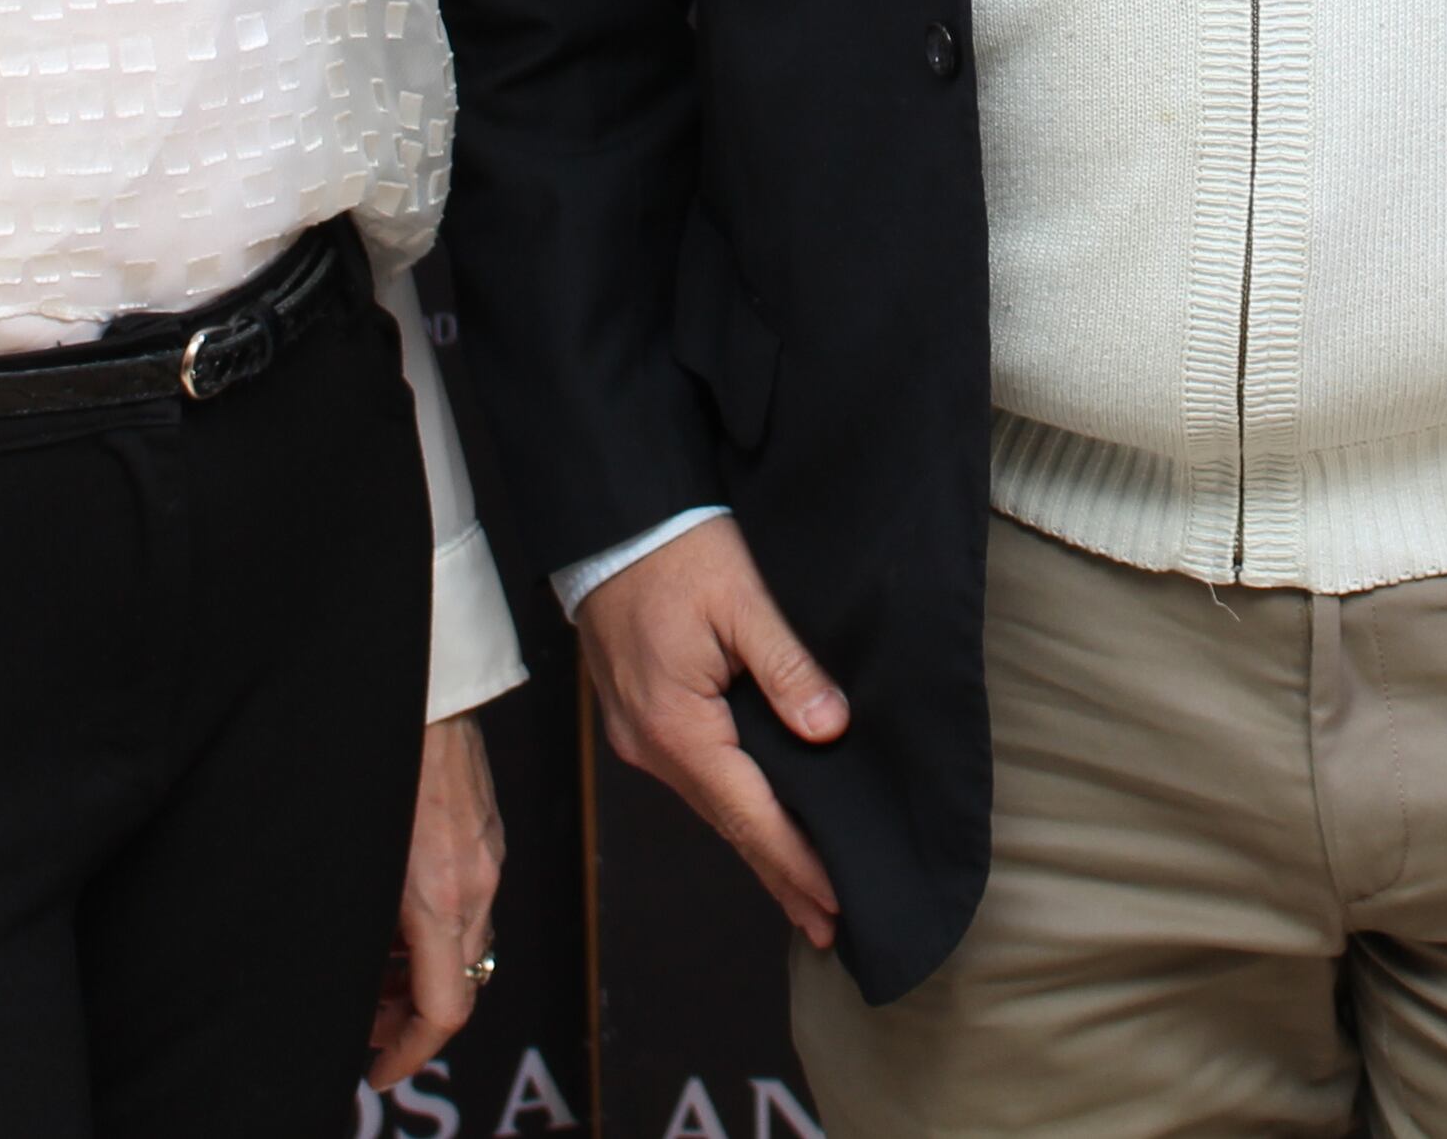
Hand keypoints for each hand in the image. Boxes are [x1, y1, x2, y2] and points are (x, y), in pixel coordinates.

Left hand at [370, 715, 508, 1083]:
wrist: (423, 685)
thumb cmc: (370, 762)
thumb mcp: (351, 862)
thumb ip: (358, 922)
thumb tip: (346, 967)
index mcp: (442, 899)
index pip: (445, 1010)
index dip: (410, 1054)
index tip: (378, 1072)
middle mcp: (477, 884)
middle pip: (459, 983)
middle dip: (410, 1018)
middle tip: (363, 1026)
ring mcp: (487, 856)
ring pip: (467, 946)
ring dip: (423, 975)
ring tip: (374, 974)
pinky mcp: (485, 831)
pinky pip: (471, 905)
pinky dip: (435, 932)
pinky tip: (395, 917)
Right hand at [572, 517, 847, 944]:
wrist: (611, 521)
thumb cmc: (676, 550)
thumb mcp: (742, 599)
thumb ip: (787, 667)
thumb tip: (829, 728)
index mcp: (678, 725)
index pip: (750, 813)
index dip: (796, 863)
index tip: (835, 904)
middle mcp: (652, 746)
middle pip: (729, 824)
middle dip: (780, 875)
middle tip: (827, 925)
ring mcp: (640, 736)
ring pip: (712, 806)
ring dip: (758, 845)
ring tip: (804, 889)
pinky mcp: (640, 719)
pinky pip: (696, 779)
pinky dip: (734, 808)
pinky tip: (758, 821)